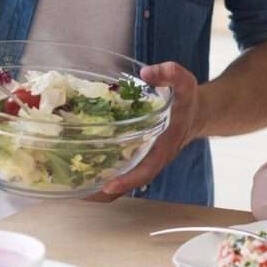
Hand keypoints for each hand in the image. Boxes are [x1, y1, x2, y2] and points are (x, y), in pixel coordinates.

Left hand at [89, 61, 199, 201]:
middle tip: (76, 193)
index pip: (147, 170)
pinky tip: (78, 169)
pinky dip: (100, 174)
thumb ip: (170, 74)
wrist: (197, 113)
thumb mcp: (185, 83)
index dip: (128, 180)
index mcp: (164, 147)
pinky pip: (118, 170)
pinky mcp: (136, 156)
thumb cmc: (188, 101)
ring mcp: (143, 160)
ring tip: (69, 187)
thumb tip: (147, 73)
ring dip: (98, 187)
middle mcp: (152, 159)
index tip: (109, 186)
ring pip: (121, 180)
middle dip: (103, 191)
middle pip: (127, 183)